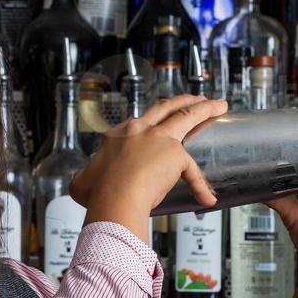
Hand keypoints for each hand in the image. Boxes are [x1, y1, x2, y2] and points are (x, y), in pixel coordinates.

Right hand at [70, 95, 226, 244]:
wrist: (114, 198)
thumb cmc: (99, 193)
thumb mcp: (83, 182)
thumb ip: (84, 179)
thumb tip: (80, 183)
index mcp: (119, 134)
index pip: (140, 124)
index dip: (152, 123)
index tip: (159, 125)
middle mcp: (140, 131)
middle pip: (166, 108)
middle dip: (183, 101)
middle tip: (197, 98)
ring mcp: (160, 140)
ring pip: (187, 117)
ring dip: (205, 109)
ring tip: (218, 105)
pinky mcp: (175, 155)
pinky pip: (192, 171)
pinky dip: (200, 185)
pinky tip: (208, 195)